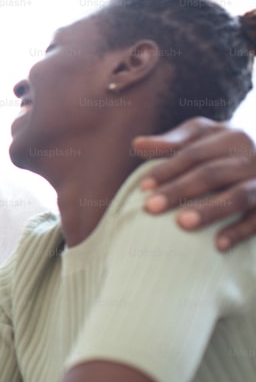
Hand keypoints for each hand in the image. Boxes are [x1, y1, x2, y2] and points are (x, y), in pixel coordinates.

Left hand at [132, 117, 255, 250]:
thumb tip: (137, 144)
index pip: (193, 154)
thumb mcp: (204, 135)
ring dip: (211, 210)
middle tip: (151, 207)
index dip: (167, 170)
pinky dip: (240, 231)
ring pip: (238, 195)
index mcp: (231, 136)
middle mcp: (252, 156)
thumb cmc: (226, 146)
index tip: (143, 187)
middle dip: (180, 190)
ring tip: (183, 224)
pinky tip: (219, 246)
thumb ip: (172, 142)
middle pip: (212, 173)